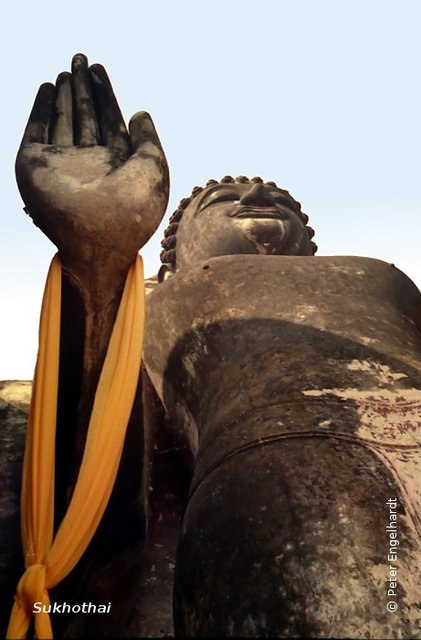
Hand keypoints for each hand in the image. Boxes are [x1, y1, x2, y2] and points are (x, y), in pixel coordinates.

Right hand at [16, 54, 168, 284]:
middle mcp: (89, 164)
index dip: (104, 94)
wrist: (98, 238)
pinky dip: (41, 109)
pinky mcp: (36, 166)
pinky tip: (48, 89)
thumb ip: (148, 137)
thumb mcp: (153, 166)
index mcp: (116, 165)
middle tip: (81, 59)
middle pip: (85, 116)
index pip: (109, 121)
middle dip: (84, 88)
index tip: (100, 70)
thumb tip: (140, 112)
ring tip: (68, 69)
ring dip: (65, 95)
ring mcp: (62, 165)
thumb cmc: (133, 207)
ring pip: (63, 120)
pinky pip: (37, 130)